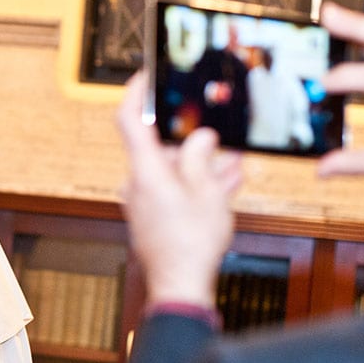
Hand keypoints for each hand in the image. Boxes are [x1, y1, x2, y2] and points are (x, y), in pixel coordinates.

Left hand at [117, 72, 241, 306]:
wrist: (180, 287)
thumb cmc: (190, 244)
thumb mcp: (207, 192)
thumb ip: (201, 157)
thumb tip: (201, 138)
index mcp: (145, 169)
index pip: (129, 119)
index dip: (135, 92)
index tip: (146, 75)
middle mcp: (138, 182)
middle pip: (160, 145)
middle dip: (192, 137)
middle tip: (220, 130)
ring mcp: (144, 200)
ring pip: (174, 169)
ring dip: (202, 163)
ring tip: (234, 161)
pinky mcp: (153, 215)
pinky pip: (175, 189)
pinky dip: (196, 183)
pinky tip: (226, 182)